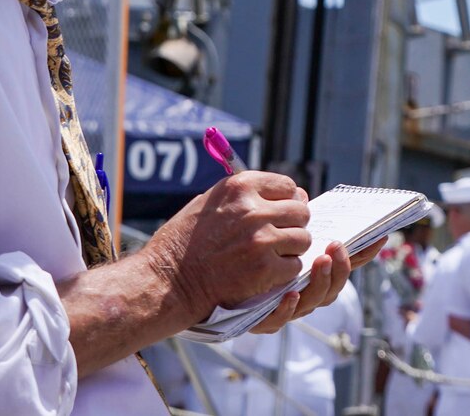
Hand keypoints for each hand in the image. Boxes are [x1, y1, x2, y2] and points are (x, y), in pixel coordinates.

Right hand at [144, 171, 313, 319]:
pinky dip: (283, 272)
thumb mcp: (210, 202)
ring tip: (269, 256)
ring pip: (302, 239)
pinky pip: (294, 266)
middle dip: (293, 225)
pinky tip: (264, 274)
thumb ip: (249, 195)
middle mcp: (253, 209)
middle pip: (301, 212)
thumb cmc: (185, 243)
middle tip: (277, 238)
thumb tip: (296, 193)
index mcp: (240, 187)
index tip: (277, 215)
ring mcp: (260, 240)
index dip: (286, 202)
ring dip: (291, 249)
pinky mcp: (264, 269)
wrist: (166, 282)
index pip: (289, 187)